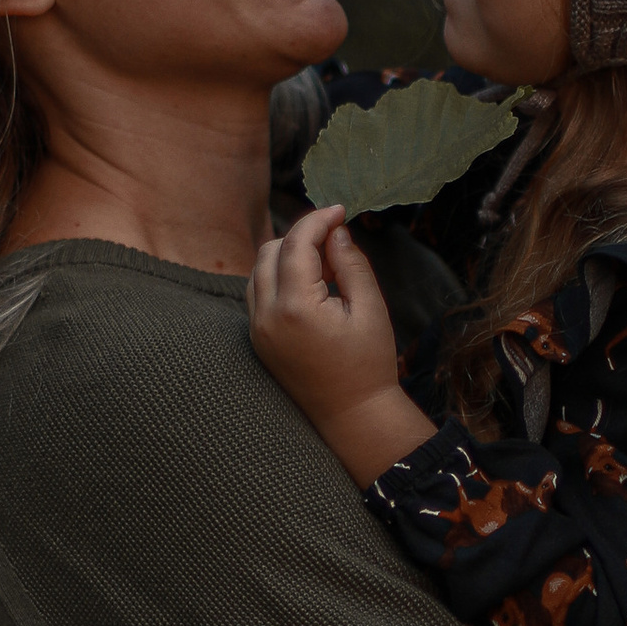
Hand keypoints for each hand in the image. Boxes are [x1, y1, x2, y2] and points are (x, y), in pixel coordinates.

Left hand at [248, 206, 430, 483]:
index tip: (341, 211)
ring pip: (258, 270)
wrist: (350, 415)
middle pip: (270, 250)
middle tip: (334, 238)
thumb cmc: (368, 363)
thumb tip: (337, 231)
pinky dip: (277, 277)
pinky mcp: (257, 340)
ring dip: (285, 254)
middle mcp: (266, 316)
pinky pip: (257, 293)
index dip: (318, 220)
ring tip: (323, 264)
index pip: (296, 243)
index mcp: (296, 306)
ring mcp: (257, 330)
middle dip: (300, 235)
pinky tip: (309, 286)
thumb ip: (350, 264)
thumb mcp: (369, 308)